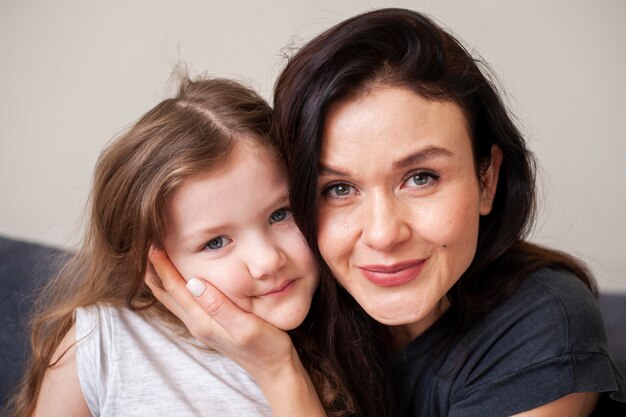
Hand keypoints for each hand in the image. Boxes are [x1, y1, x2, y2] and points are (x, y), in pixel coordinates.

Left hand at [145, 249, 294, 379]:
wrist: (275, 369)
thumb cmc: (267, 346)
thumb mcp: (246, 325)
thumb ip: (219, 306)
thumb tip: (193, 282)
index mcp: (203, 320)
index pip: (174, 288)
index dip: (161, 265)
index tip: (151, 242)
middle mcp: (197, 323)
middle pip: (166, 294)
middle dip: (152, 270)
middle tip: (143, 245)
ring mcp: (202, 326)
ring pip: (172, 299)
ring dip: (161, 278)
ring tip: (153, 258)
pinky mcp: (210, 326)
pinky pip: (183, 303)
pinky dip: (174, 287)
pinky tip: (180, 278)